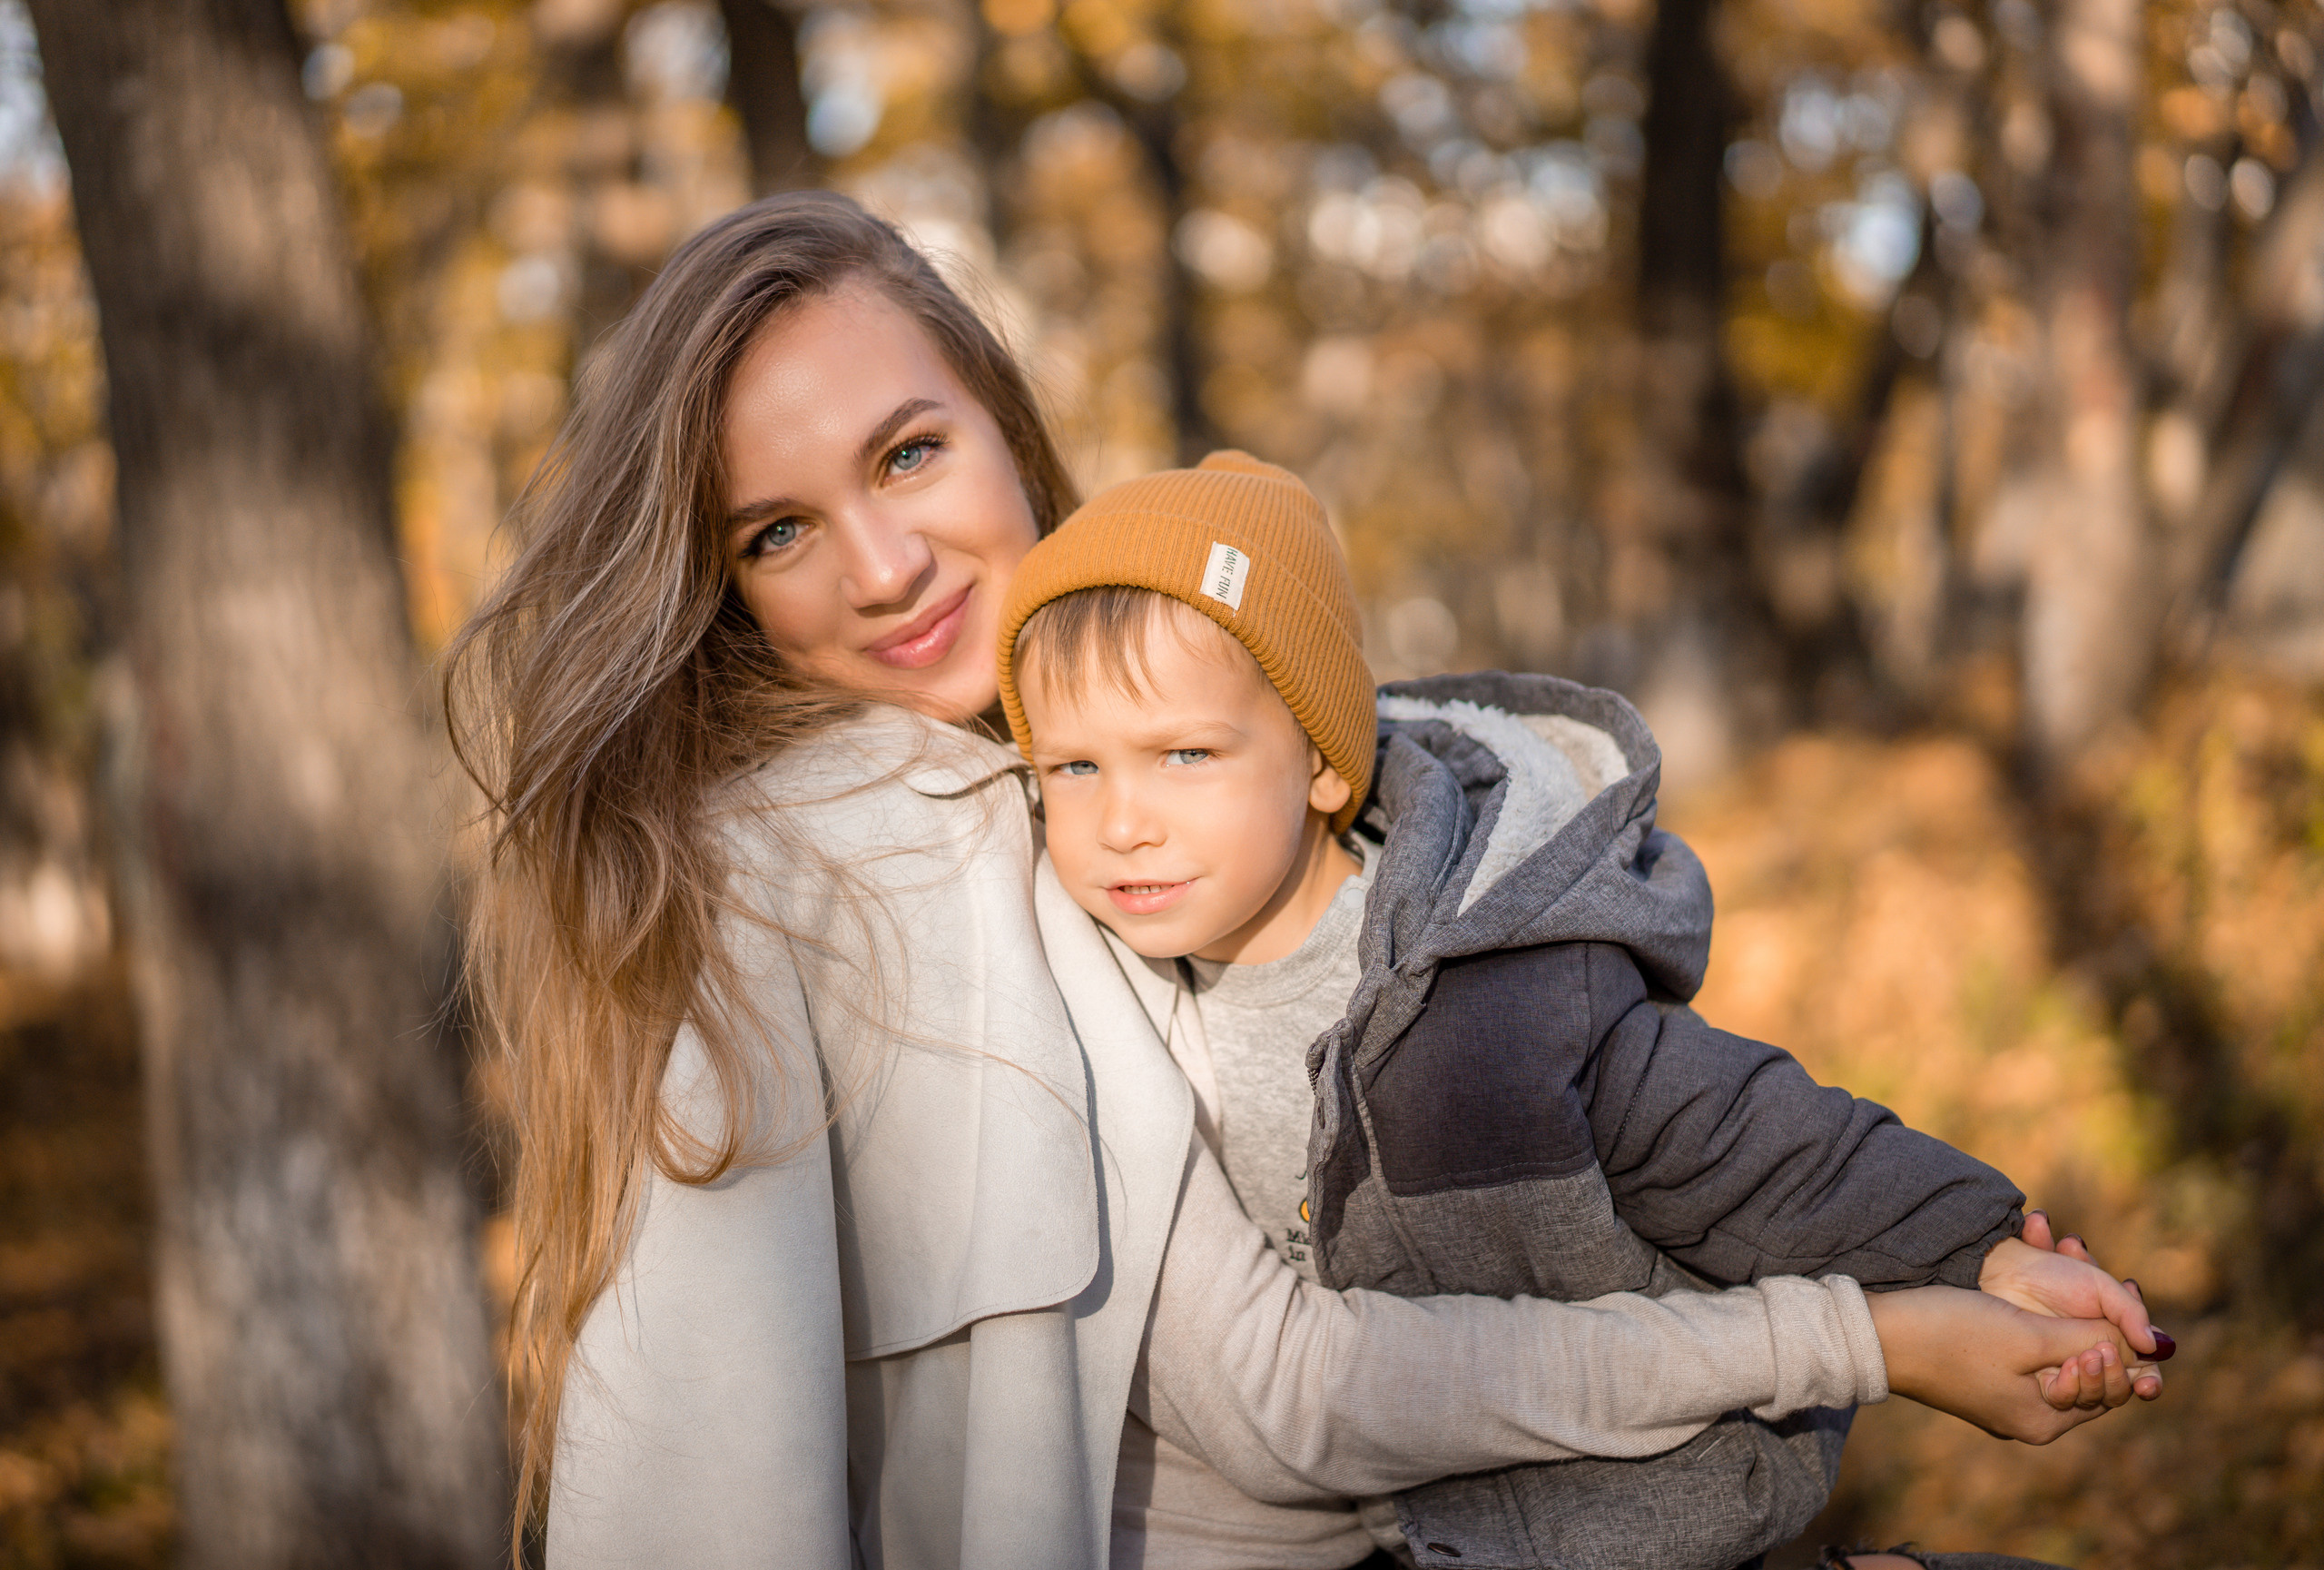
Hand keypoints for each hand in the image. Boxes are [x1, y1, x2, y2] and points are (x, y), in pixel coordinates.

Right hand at [1865, 1284, 2148, 1442]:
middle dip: (2102, 1338)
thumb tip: (2142, 1346)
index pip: (2107, 1394)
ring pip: (2061, 1365)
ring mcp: (2003, 1402)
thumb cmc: (1952, 1335)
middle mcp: (2027, 1420)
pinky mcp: (1984, 1380)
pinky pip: (2034, 1360)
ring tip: (2077, 1294)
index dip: (2118, 1356)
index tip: (2106, 1323)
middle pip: (2087, 1380)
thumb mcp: (2028, 1336)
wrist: (1878, 1334)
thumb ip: (2086, 1341)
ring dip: (2074, 1329)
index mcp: (2042, 1422)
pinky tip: (2041, 1305)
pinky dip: (2047, 1332)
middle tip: (2109, 1290)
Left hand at [1983, 1214, 2170, 1400]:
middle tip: (2102, 1351)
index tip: (2146, 1385)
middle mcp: (2092, 1352)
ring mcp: (2065, 1365)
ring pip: (2091, 1386)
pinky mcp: (2040, 1377)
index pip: (2139, 1367)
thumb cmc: (2051, 1273)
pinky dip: (2066, 1385)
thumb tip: (2158, 1348)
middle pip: (2116, 1379)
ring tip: (2083, 1354)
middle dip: (2113, 1366)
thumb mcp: (2098, 1285)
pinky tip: (2063, 1361)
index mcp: (2113, 1332)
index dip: (2147, 1379)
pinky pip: (2061, 1394)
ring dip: (2091, 1374)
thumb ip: (2130, 1312)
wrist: (1999, 1269)